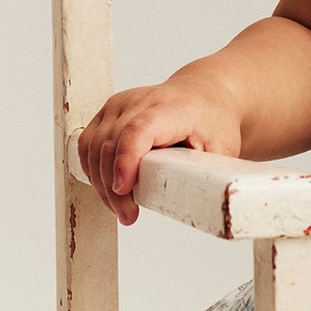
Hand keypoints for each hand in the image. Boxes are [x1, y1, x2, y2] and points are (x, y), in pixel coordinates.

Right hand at [76, 77, 242, 224]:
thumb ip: (206, 174)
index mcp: (170, 109)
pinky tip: (108, 190)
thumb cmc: (212, 121)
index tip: (123, 190)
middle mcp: (139, 101)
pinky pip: (89, 143)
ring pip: (94, 146)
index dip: (126, 160)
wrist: (203, 94)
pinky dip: (93, 170)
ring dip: (101, 183)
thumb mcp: (221, 149)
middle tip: (128, 215)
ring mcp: (119, 105)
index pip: (137, 131)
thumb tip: (200, 205)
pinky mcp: (107, 113)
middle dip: (113, 187)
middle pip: (111, 144)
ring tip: (121, 209)